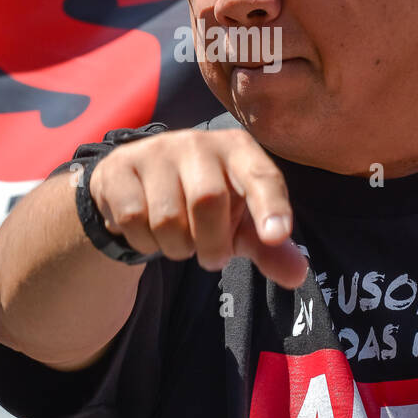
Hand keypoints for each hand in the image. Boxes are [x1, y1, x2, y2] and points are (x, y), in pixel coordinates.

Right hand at [87, 128, 308, 288]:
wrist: (140, 186)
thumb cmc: (204, 204)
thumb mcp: (239, 225)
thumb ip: (269, 250)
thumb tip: (298, 275)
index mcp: (238, 150)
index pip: (261, 175)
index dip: (271, 205)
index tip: (276, 235)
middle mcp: (198, 142)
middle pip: (208, 200)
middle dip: (211, 245)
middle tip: (211, 257)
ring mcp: (155, 150)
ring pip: (167, 217)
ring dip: (176, 247)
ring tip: (179, 240)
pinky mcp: (119, 167)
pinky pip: (133, 219)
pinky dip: (145, 242)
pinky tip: (149, 232)